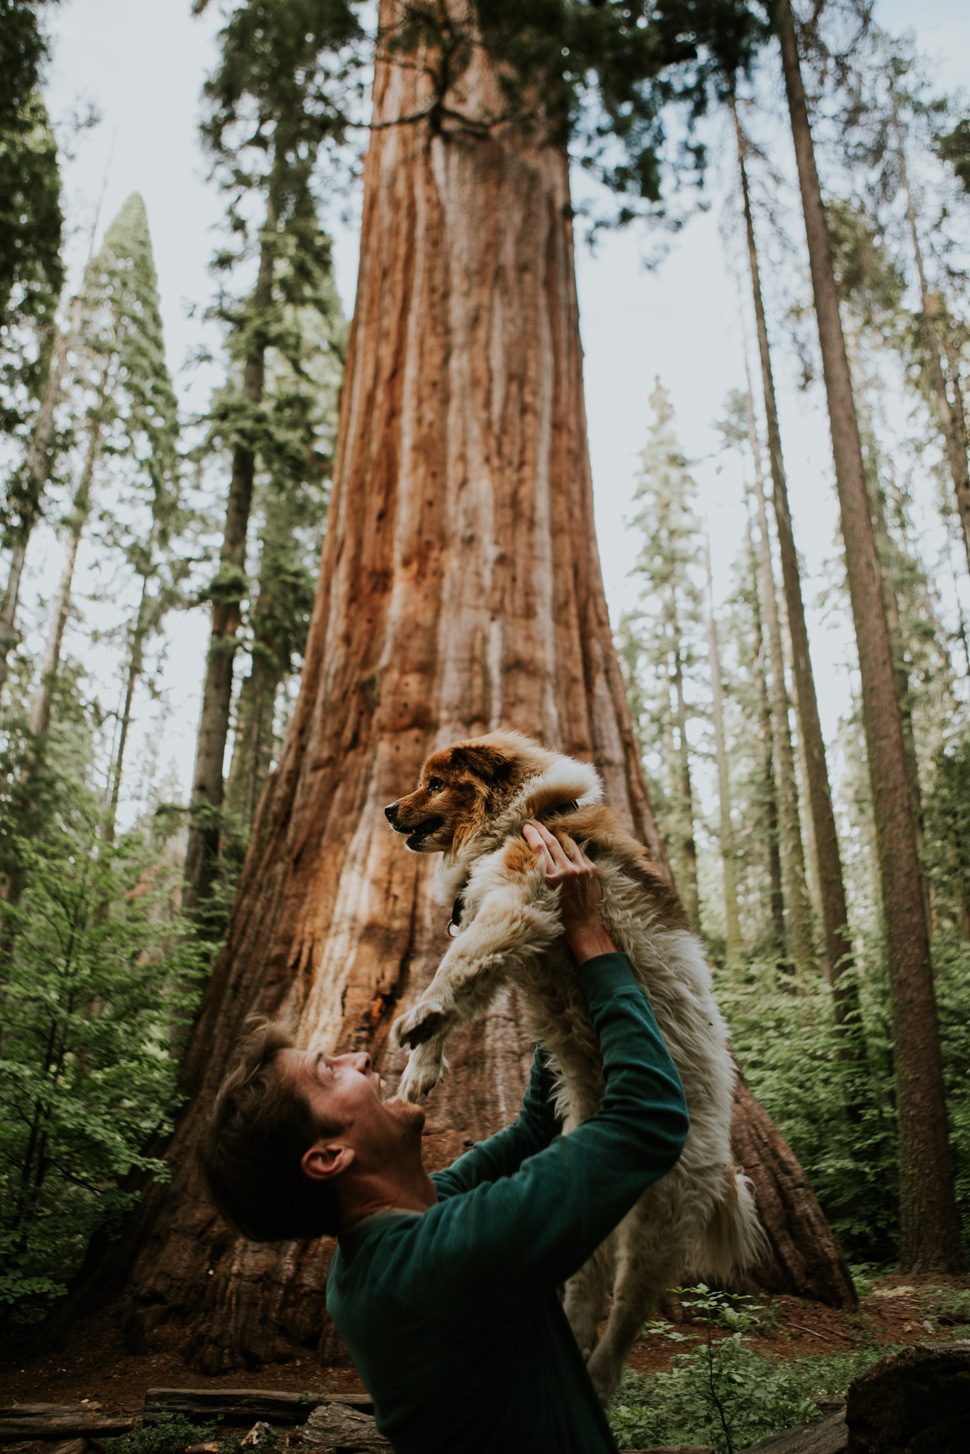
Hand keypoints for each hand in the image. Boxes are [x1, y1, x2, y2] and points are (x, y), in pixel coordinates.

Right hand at [522, 821, 614, 963]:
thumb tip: (534, 853)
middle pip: (552, 842)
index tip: (526, 826)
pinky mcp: (592, 869)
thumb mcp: (545, 893)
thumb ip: (541, 873)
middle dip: (541, 830)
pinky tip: (565, 844)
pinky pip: (579, 852)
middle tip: (534, 822)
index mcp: (552, 878)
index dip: (532, 834)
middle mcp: (567, 871)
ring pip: (567, 843)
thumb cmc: (560, 913)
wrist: (583, 924)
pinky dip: (571, 847)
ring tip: (549, 830)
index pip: (539, 848)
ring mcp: (581, 869)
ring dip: (557, 835)